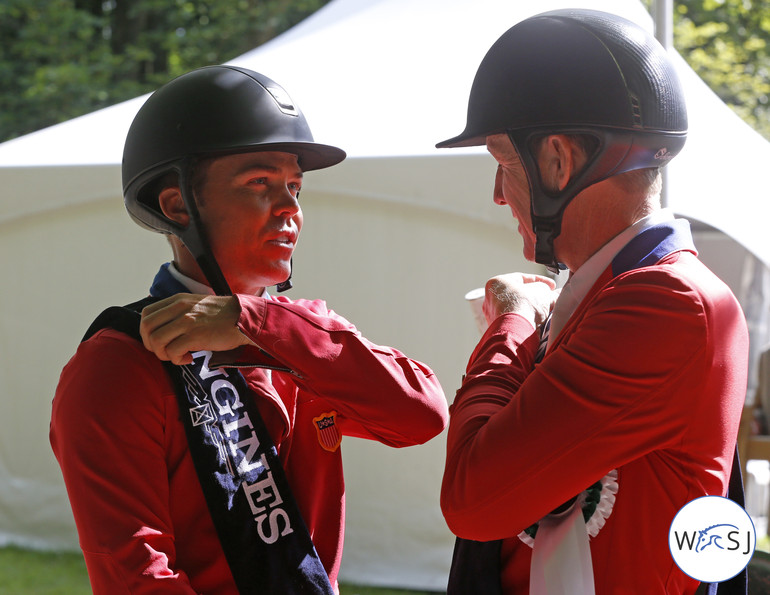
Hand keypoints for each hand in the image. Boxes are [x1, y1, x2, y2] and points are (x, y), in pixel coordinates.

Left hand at [139, 294, 254, 364]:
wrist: (244, 319)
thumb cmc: (222, 316)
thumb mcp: (197, 305)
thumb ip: (179, 312)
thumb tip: (163, 329)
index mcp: (178, 300)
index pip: (146, 314)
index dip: (146, 331)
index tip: (157, 341)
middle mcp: (179, 308)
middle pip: (147, 328)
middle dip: (151, 345)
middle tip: (164, 351)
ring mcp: (187, 322)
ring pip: (157, 341)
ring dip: (163, 354)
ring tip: (178, 356)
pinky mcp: (195, 336)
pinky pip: (173, 352)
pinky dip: (177, 360)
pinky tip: (189, 359)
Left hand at [483, 273, 557, 327]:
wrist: (517, 331)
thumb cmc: (525, 306)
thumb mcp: (543, 292)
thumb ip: (549, 292)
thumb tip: (556, 294)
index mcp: (496, 284)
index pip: (521, 278)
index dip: (540, 281)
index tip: (551, 286)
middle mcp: (491, 300)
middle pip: (519, 295)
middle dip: (536, 297)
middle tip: (549, 299)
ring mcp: (493, 316)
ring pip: (517, 310)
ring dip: (532, 310)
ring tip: (547, 312)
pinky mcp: (498, 330)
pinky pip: (515, 322)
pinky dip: (527, 321)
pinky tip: (539, 323)